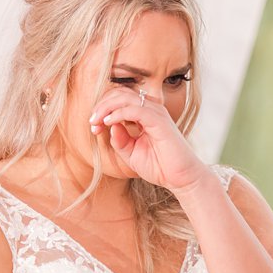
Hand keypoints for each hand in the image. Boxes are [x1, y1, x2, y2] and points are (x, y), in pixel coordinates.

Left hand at [89, 87, 212, 193]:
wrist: (181, 178)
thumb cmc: (160, 166)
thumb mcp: (131, 153)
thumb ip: (119, 139)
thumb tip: (108, 124)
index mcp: (145, 115)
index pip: (120, 99)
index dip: (103, 108)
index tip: (93, 125)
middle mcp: (151, 110)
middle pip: (120, 93)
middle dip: (102, 105)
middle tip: (92, 122)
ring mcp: (156, 114)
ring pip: (126, 97)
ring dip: (107, 107)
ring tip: (97, 121)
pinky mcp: (160, 122)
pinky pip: (135, 109)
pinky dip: (119, 113)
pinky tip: (109, 123)